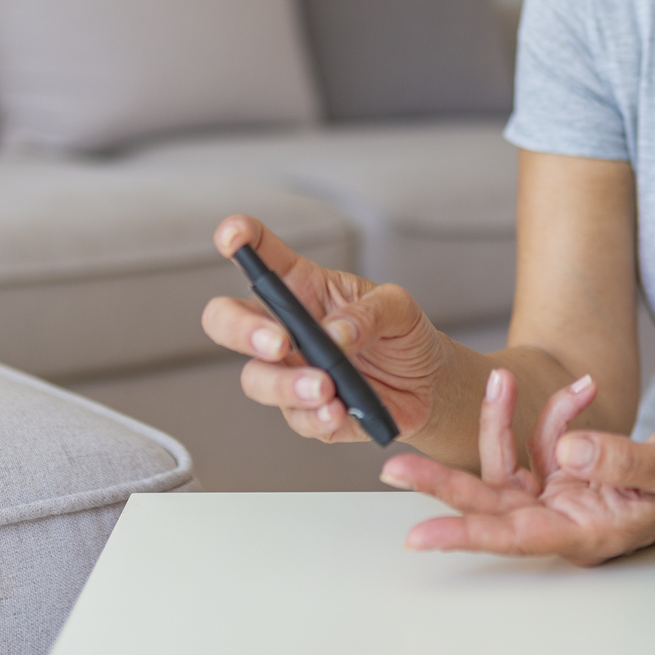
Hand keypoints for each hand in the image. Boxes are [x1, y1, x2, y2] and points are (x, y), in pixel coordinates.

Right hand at [203, 215, 446, 442]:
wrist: (428, 387)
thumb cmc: (402, 335)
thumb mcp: (399, 307)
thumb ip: (369, 313)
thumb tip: (336, 334)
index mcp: (302, 286)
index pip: (261, 256)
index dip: (239, 239)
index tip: (232, 237)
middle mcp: (284, 328)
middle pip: (227, 321)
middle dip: (240, 330)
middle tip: (279, 343)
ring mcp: (289, 371)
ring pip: (256, 378)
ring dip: (286, 384)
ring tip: (326, 388)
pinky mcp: (305, 411)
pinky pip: (295, 417)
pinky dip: (315, 416)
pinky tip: (337, 412)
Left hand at [378, 367, 654, 565]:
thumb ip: (619, 459)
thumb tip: (570, 451)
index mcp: (583, 533)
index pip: (511, 536)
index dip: (463, 535)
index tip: (417, 536)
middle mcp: (562, 518)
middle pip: (488, 502)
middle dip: (442, 481)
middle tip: (393, 467)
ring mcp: (559, 496)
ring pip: (509, 461)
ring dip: (506, 418)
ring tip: (508, 379)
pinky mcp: (563, 473)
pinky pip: (538, 440)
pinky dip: (552, 411)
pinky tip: (579, 389)